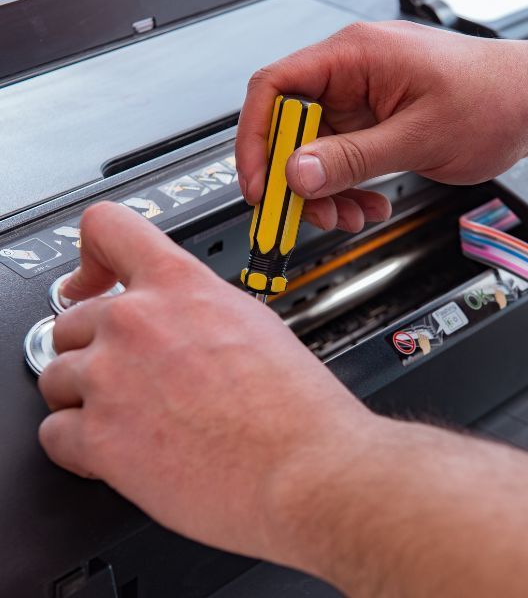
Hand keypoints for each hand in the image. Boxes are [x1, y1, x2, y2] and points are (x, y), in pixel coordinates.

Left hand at [37, 202, 374, 561]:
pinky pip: (54, 435)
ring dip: (84, 400)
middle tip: (129, 379)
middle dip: (94, 351)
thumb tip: (182, 328)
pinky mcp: (97, 438)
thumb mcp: (257, 326)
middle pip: (71, 321)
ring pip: (55, 378)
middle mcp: (136, 322)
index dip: (91, 257)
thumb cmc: (296, 409)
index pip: (107, 228)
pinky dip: (79, 449)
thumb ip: (201, 314)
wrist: (304, 468)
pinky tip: (119, 454)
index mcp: (181, 286)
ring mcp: (109, 378)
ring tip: (130, 421)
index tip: (90, 282)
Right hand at [237, 21, 527, 231]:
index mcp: (356, 55)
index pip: (275, 88)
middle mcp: (354, 73)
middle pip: (293, 127)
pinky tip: (369, 204)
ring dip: (327, 191)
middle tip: (309, 214)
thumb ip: (352, 158)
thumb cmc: (496, 98)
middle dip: (298, 177)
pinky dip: (351, 187)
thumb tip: (296, 173)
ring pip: (319, 150)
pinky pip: (346, 158)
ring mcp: (366, 99)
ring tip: (350, 217)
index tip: (262, 184)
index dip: (257, 139)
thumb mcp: (418, 136)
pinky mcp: (380, 122)